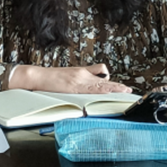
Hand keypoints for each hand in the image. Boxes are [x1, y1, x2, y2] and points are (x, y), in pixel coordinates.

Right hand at [9, 63, 131, 93]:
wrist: (39, 76)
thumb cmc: (52, 79)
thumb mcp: (69, 76)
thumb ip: (80, 79)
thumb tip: (90, 86)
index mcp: (82, 72)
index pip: (102, 75)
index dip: (113, 82)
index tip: (123, 87)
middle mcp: (83, 75)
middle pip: (105, 80)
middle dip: (117, 87)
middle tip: (128, 91)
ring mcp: (79, 80)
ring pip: (100, 85)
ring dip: (113, 89)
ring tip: (123, 92)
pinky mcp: (74, 87)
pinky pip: (91, 90)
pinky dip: (100, 92)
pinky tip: (107, 94)